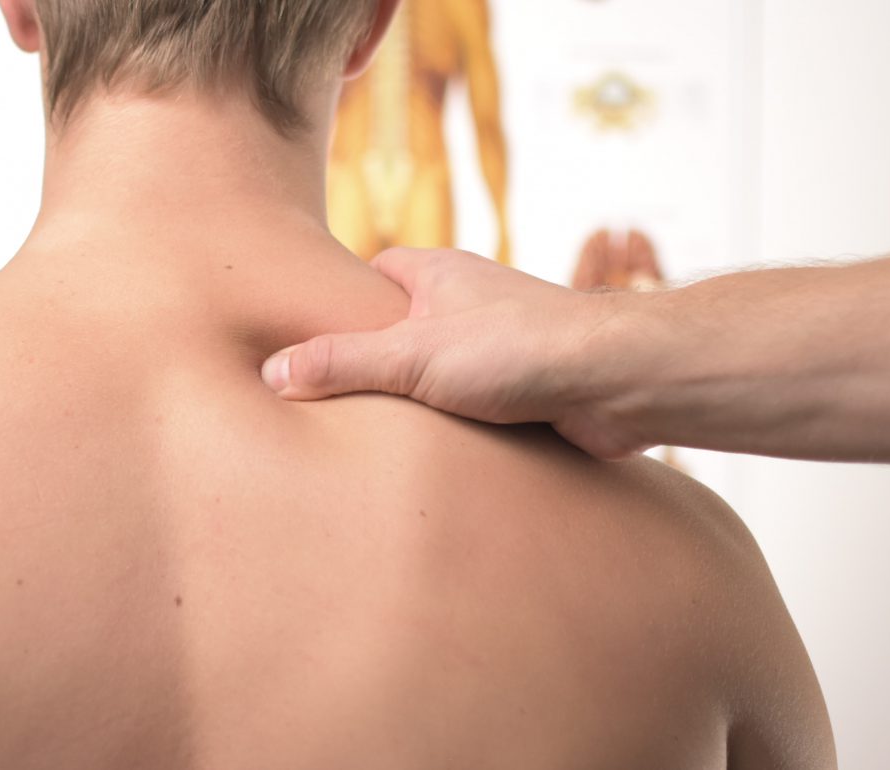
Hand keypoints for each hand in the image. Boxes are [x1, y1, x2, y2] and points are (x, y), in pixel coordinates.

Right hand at [261, 248, 652, 458]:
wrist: (617, 382)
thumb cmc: (519, 349)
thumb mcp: (410, 355)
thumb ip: (340, 364)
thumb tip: (271, 373)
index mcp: (437, 273)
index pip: (373, 275)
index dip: (339, 305)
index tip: (304, 340)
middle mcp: (468, 303)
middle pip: (401, 330)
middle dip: (372, 364)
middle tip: (325, 402)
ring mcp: (498, 347)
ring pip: (438, 374)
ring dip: (415, 404)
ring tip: (368, 439)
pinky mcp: (524, 390)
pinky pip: (473, 409)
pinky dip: (453, 431)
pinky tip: (429, 458)